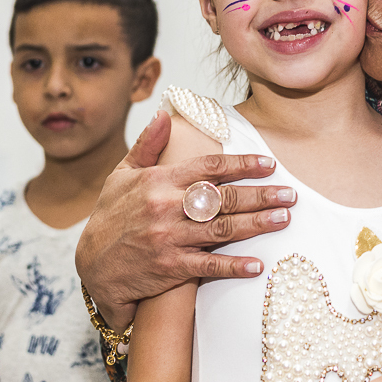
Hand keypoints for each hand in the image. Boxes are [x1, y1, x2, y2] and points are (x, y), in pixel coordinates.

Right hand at [74, 110, 293, 328]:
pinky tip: (257, 265)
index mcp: (159, 181)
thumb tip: (166, 114)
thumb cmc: (110, 216)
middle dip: (261, 195)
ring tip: (284, 219)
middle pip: (224, 198)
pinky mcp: (170, 267)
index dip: (242, 165)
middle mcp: (167, 207)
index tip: (269, 165)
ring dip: (257, 224)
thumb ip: (148, 145)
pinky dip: (233, 266)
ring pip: (223, 229)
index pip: (209, 167)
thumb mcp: (122, 175)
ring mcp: (170, 238)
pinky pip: (208, 266)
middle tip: (290, 194)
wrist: (91, 266)